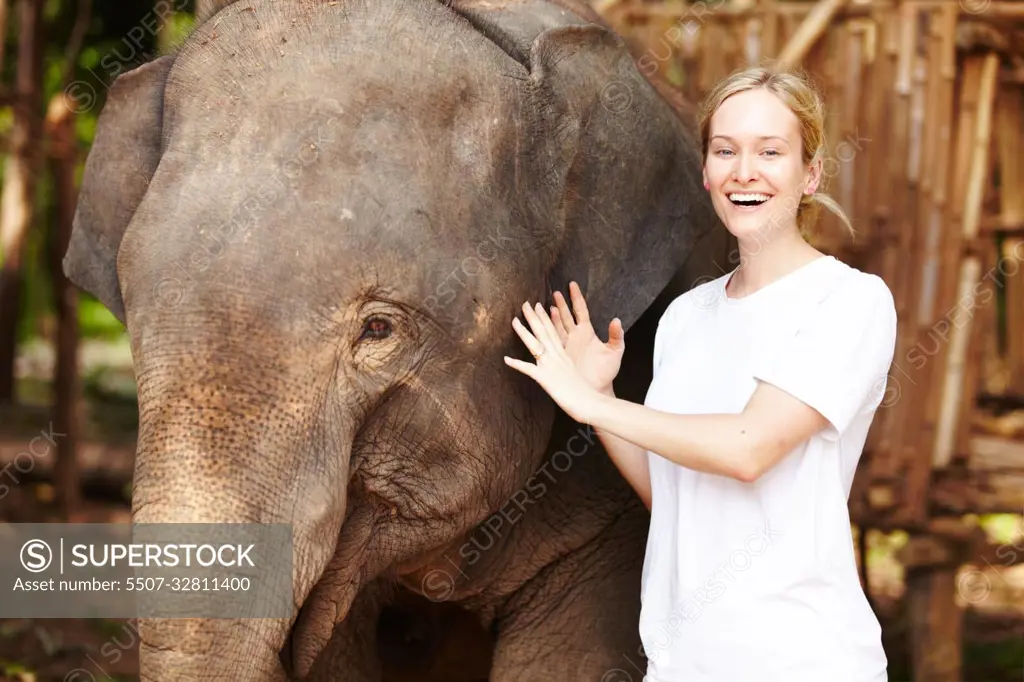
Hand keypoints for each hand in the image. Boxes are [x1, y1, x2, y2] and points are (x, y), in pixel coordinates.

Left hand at [504, 300, 607, 424]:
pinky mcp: (544, 378)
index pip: (554, 331)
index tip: (539, 306)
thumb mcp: (575, 371)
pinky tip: (506, 359)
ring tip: (514, 320)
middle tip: (525, 304)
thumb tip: (562, 363)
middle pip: (544, 332)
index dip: (545, 318)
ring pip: (535, 344)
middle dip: (533, 317)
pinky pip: (528, 369)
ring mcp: (550, 366)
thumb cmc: (586, 390)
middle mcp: (557, 356)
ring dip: (523, 332)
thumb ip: (566, 364)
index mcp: (564, 354)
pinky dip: (517, 364)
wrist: (590, 402)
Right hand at [549, 282, 624, 394]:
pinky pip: (549, 343)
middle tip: (553, 293)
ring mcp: (566, 345)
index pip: (580, 310)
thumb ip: (616, 336)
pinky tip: (534, 329)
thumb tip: (616, 320)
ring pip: (554, 327)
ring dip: (548, 317)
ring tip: (540, 307)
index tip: (571, 284)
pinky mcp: (559, 356)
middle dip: (559, 304)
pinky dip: (541, 336)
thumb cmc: (606, 371)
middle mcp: (574, 336)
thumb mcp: (615, 352)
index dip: (576, 297)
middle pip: (565, 316)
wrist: (597, 388)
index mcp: (587, 332)